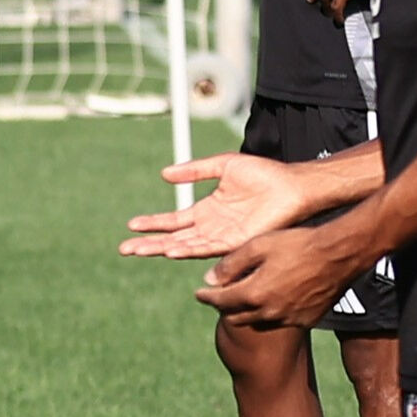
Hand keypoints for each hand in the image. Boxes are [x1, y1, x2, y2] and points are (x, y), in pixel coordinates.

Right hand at [120, 151, 315, 259]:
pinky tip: (170, 250)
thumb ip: (194, 170)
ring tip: (138, 251)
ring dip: (160, 249)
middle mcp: (211, 228)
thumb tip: (164, 174)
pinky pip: (207, 248)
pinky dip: (187, 250)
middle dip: (148, 244)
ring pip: (184, 246)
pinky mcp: (235, 242)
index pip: (173, 222)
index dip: (152, 224)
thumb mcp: (222, 165)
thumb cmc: (263, 174)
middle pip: (172, 238)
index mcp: (207, 211)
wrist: (292, 186)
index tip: (132, 225)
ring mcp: (222, 237)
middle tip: (124, 248)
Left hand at [198, 220, 364, 328]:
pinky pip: (280, 320)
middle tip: (218, 297)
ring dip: (247, 311)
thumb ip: (231, 264)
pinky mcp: (306, 320)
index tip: (199, 293)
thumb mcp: (259, 246)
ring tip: (244, 298)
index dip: (206, 296)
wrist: (340, 255)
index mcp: (254, 293)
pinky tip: (272, 300)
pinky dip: (270, 312)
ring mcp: (288, 318)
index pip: (220, 300)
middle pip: (235, 315)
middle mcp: (269, 312)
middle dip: (224, 306)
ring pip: (257, 320)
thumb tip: (209, 278)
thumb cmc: (298, 244)